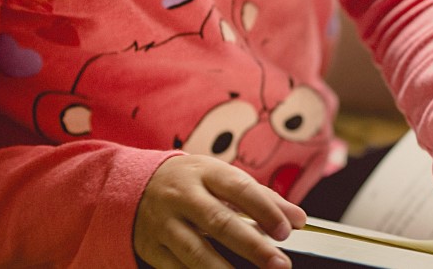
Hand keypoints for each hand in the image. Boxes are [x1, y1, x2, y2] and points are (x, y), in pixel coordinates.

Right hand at [133, 154, 305, 267]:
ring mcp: (164, 223)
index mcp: (205, 172)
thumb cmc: (192, 183)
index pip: (239, 188)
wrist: (134, 185)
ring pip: (195, 251)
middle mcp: (182, 196)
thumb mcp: (222, 178)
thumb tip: (298, 219)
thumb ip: (262, 198)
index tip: (287, 230)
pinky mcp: (152, 248)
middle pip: (218, 222)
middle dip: (252, 245)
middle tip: (279, 264)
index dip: (265, 209)